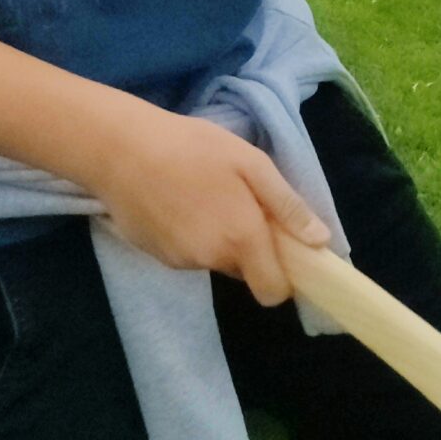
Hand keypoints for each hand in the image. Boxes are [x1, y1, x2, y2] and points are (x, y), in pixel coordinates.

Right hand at [84, 102, 329, 305]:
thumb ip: (287, 206)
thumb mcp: (252, 164)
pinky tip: (181, 201)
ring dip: (221, 239)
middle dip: (252, 248)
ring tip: (207, 194)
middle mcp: (210, 260)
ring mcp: (179, 261)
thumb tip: (320, 242)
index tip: (285, 248)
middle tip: (242, 203)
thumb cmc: (193, 148)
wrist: (120, 149)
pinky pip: (190, 254)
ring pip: (216, 261)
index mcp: (241, 239)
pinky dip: (193, 236)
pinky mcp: (156, 255)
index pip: (273, 291)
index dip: (285, 278)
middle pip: (246, 271)